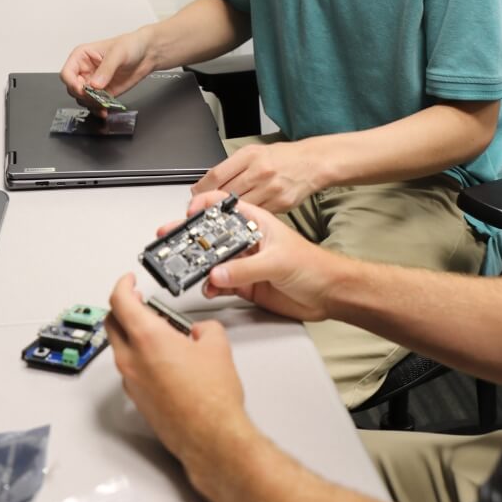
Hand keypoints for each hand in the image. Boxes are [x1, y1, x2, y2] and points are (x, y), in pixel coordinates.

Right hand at [60, 25, 155, 106]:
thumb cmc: (130, 45)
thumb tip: (95, 84)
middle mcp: (84, 71)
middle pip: (72, 89)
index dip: (72, 84)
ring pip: (82, 99)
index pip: (67, 73)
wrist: (147, 54)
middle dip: (83, 96)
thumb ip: (106, 69)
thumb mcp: (118, 53)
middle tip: (96, 97)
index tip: (83, 90)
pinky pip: (94, 104)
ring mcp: (93, 83)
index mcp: (81, 56)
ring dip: (91, 104)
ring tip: (103, 103)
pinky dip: (97, 109)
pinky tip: (104, 110)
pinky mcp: (103, 92)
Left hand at [106, 274, 251, 469]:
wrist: (211, 437)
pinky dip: (138, 354)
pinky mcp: (136, 399)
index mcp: (148, 339)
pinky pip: (129, 368)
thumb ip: (205, 328)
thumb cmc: (211, 398)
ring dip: (130, 332)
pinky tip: (161, 356)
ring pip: (119, 347)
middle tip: (136, 299)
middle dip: (123, 306)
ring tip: (155, 328)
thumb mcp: (217, 345)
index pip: (120, 301)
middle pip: (112, 323)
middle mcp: (132, 360)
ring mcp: (131, 382)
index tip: (129, 280)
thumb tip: (201, 331)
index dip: (123, 285)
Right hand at [174, 193, 337, 321]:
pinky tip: (208, 287)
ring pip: (214, 261)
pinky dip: (211, 286)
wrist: (329, 294)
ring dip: (200, 266)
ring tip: (190, 271)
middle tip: (172, 240)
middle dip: (191, 238)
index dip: (204, 206)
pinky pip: (220, 283)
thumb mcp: (278, 261)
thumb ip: (246, 268)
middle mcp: (248, 241)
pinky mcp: (246, 284)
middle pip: (213, 235)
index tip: (188, 213)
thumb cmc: (314, 266)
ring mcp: (245, 263)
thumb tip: (218, 272)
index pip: (225, 207)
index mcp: (256, 223)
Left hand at [190, 138, 327, 211]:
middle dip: (210, 203)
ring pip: (239, 207)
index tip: (195, 196)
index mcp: (250, 156)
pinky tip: (240, 218)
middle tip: (201, 210)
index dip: (201, 189)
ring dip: (226, 213)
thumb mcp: (255, 152)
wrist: (312, 162)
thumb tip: (209, 183)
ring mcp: (270, 189)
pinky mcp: (280, 204)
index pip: (217, 175)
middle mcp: (259, 171)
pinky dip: (245, 218)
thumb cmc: (283, 157)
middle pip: (225, 192)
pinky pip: (256, 215)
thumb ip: (233, 166)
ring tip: (218, 216)